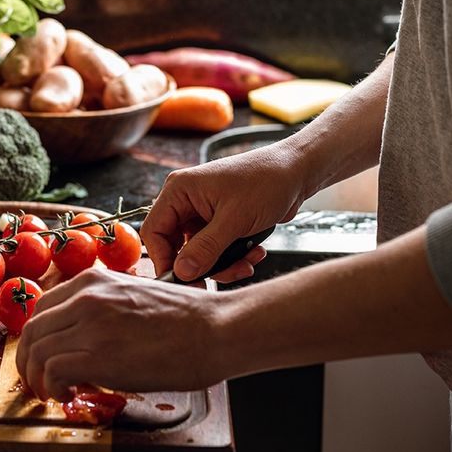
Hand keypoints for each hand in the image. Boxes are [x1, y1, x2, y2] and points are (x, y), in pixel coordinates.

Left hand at [16, 268, 225, 401]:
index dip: (38, 338)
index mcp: (93, 280)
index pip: (42, 308)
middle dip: (29, 361)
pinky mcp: (97, 355)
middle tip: (39, 381)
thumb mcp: (134, 296)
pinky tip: (68, 395)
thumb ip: (104, 307)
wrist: (216, 329)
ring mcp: (90, 325)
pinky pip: (52, 371)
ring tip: (54, 393)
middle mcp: (86, 297)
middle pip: (32, 331)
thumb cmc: (187, 318)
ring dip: (38, 378)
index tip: (43, 356)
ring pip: (36, 351)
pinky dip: (52, 388)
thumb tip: (86, 335)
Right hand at [142, 148, 305, 281]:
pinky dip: (234, 257)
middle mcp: (187, 201)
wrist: (297, 172)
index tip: (182, 280)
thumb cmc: (267, 180)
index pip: (155, 232)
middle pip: (176, 246)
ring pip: (199, 253)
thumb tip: (181, 272)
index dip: (164, 259)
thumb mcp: (235, 219)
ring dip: (223, 264)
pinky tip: (254, 252)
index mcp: (180, 190)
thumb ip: (205, 248)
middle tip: (220, 278)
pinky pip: (216, 249)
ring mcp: (203, 212)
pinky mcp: (220, 222)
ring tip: (246, 263)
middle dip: (201, 265)